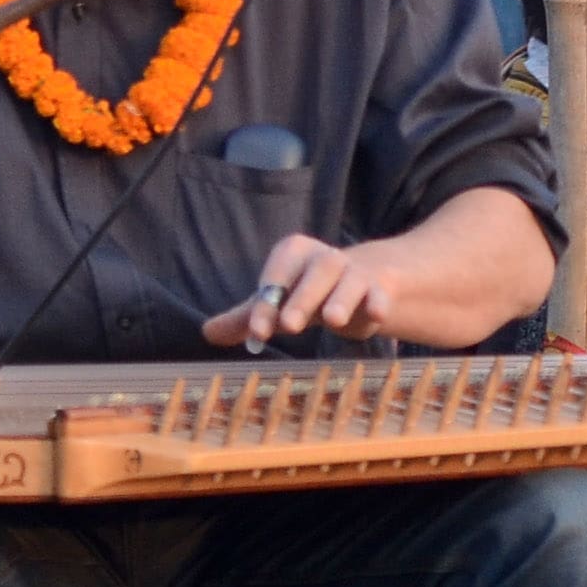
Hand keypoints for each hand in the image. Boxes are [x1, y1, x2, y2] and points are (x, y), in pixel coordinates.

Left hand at [201, 232, 413, 350]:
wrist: (361, 283)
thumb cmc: (308, 293)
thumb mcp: (279, 302)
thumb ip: (247, 316)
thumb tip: (207, 333)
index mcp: (295, 254)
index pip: (279, 272)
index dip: (267, 298)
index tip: (256, 331)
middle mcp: (326, 258)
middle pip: (315, 271)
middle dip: (301, 298)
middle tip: (288, 325)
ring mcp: (355, 273)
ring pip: (349, 281)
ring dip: (340, 299)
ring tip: (332, 321)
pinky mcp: (379, 290)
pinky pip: (380, 293)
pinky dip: (379, 302)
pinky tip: (377, 315)